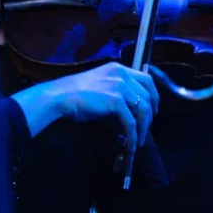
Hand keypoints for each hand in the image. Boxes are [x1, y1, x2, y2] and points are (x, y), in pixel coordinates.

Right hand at [14, 63, 158, 150]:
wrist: (59, 97)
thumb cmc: (74, 95)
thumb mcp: (100, 89)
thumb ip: (116, 96)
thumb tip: (128, 114)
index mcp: (118, 69)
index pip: (146, 78)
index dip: (153, 95)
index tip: (153, 108)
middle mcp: (121, 74)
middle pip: (148, 94)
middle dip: (151, 113)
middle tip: (148, 126)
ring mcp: (119, 86)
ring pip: (143, 109)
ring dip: (143, 127)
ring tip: (139, 139)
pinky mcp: (115, 101)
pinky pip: (131, 121)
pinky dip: (133, 135)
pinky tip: (131, 144)